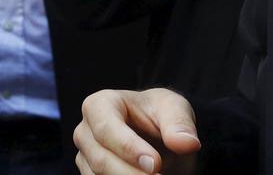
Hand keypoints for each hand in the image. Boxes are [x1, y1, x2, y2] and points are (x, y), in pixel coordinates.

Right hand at [74, 88, 200, 174]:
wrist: (157, 134)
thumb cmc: (161, 114)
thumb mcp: (176, 109)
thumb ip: (180, 124)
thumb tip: (188, 144)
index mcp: (100, 104)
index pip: (106, 127)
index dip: (129, 148)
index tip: (155, 164)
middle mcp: (85, 131)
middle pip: (101, 158)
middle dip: (131, 173)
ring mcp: (84, 156)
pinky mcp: (90, 174)